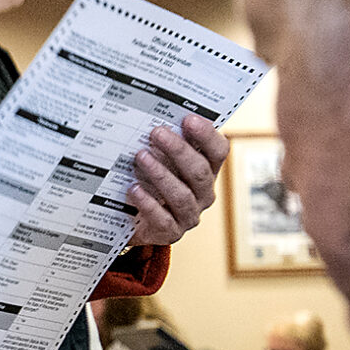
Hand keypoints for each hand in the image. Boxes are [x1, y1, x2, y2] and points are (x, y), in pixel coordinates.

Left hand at [125, 114, 227, 246]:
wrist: (131, 220)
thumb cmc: (149, 182)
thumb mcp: (159, 160)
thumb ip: (163, 142)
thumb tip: (153, 116)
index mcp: (206, 171)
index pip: (218, 151)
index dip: (207, 135)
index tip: (188, 119)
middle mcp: (203, 194)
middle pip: (200, 171)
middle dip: (179, 150)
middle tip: (157, 133)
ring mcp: (189, 215)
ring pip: (182, 194)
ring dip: (161, 174)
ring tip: (141, 157)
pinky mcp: (171, 232)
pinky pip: (164, 218)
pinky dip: (148, 202)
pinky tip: (134, 189)